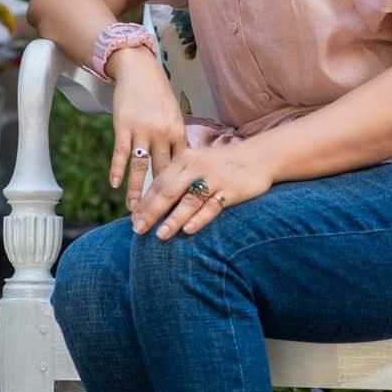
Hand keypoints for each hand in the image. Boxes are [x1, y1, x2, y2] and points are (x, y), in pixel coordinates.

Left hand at [130, 144, 272, 239]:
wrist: (258, 157)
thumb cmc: (222, 164)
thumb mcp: (198, 164)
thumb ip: (178, 179)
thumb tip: (153, 202)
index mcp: (185, 159)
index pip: (159, 182)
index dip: (145, 202)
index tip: (133, 219)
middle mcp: (197, 167)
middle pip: (168, 191)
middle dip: (151, 212)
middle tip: (138, 229)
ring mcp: (214, 179)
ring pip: (189, 201)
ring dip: (173, 219)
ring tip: (160, 235)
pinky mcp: (231, 190)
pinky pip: (212, 206)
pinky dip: (199, 218)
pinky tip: (188, 230)